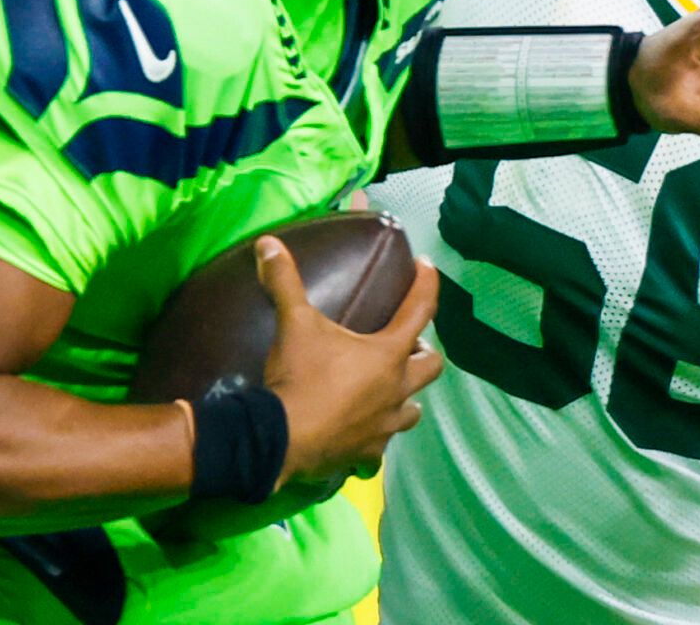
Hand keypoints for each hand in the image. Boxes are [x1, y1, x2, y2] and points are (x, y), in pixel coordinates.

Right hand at [255, 235, 441, 486]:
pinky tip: (361, 433)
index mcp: (389, 354)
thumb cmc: (300, 376)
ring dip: (405, 397)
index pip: (421, 309)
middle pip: (432, 366)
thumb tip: (268, 244)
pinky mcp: (367, 454)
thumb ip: (285, 281)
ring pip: (413, 411)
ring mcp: (385, 427)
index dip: (427, 283)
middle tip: (404, 344)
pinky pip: (381, 447)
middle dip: (423, 353)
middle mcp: (397, 390)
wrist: (281, 439)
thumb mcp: (294, 322)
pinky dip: (375, 437)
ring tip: (387, 389)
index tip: (427, 266)